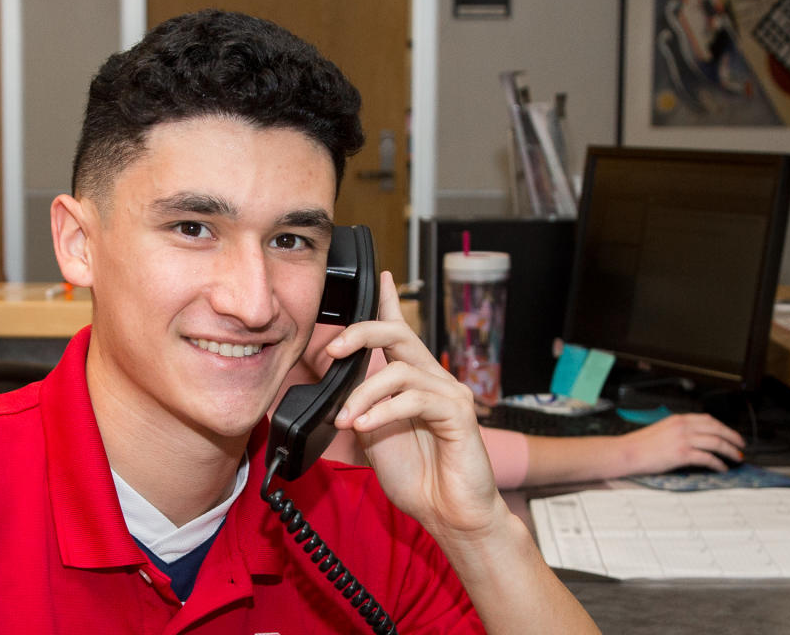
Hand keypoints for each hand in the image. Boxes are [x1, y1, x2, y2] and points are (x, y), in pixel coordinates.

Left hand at [326, 271, 507, 540]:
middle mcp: (434, 380)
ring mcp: (449, 394)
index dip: (389, 302)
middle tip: (332, 351)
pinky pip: (415, 398)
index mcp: (414, 381)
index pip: (399, 332)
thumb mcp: (375, 435)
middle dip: (361, 334)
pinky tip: (364, 425)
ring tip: (345, 419)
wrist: (450, 513)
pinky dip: (383, 410)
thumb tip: (340, 383)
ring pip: (400, 370)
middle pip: (399, 335)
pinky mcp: (458, 413)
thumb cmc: (418, 477)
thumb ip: (363, 404)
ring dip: (363, 394)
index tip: (380, 276)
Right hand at [619, 413, 746, 472]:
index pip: (708, 419)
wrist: (627, 452)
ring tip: (737, 457)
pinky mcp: (682, 454)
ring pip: (716, 442)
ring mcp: (683, 439)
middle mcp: (683, 426)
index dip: (724, 427)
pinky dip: (718, 463)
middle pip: (717, 428)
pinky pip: (707, 458)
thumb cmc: (640, 445)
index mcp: (679, 419)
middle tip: (741, 446)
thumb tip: (695, 439)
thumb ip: (679, 431)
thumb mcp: (662, 430)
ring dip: (730, 450)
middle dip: (733, 437)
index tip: (731, 434)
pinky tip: (722, 468)